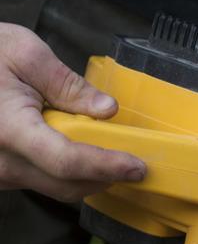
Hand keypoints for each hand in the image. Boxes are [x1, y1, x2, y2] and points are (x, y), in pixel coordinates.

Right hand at [0, 23, 144, 201]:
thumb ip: (68, 84)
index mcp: (8, 128)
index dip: (106, 166)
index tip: (137, 167)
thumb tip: (107, 108)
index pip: (66, 160)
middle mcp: (0, 160)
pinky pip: (42, 182)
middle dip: (106, 177)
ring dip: (90, 177)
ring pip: (57, 189)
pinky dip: (69, 174)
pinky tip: (83, 153)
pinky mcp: (1, 174)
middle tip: (137, 165)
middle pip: (67, 184)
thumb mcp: (24, 54)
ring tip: (113, 155)